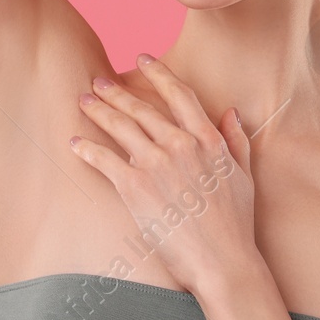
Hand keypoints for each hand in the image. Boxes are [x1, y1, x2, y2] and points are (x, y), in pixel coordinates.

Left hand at [70, 55, 258, 294]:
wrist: (223, 261)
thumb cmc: (236, 224)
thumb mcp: (244, 176)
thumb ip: (236, 140)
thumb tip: (231, 112)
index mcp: (208, 139)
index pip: (179, 94)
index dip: (158, 73)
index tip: (142, 58)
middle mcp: (180, 144)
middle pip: (142, 108)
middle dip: (117, 93)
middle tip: (98, 81)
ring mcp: (156, 164)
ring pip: (121, 127)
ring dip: (99, 112)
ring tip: (84, 101)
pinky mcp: (135, 187)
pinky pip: (105, 160)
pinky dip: (87, 149)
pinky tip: (75, 143)